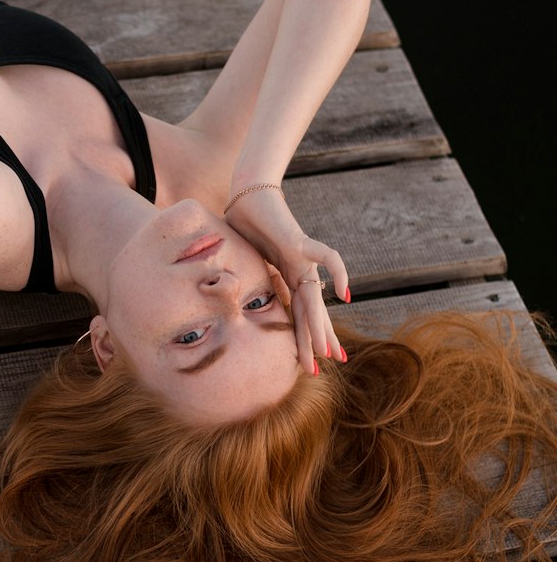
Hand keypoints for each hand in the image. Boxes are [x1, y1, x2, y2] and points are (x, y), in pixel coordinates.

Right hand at [223, 187, 348, 375]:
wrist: (246, 192)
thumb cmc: (241, 221)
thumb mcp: (239, 262)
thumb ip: (236, 280)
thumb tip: (214, 295)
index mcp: (285, 277)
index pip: (297, 313)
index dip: (301, 337)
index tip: (306, 363)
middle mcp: (297, 271)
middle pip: (310, 313)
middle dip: (314, 342)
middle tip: (320, 369)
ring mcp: (300, 258)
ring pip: (316, 298)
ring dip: (320, 326)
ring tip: (328, 351)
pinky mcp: (299, 242)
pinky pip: (326, 257)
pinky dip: (338, 273)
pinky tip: (346, 294)